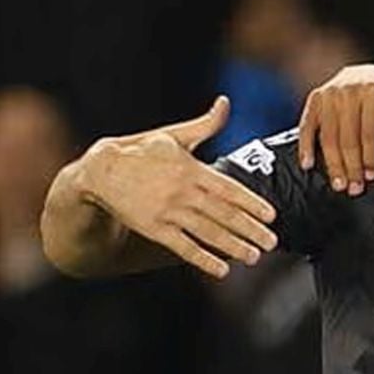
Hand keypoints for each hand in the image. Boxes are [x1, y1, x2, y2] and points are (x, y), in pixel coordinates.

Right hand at [81, 97, 277, 277]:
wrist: (101, 171)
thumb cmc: (142, 152)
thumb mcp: (174, 136)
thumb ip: (205, 125)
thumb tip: (225, 103)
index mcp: (192, 169)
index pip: (229, 189)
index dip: (252, 203)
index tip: (272, 216)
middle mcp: (183, 192)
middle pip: (224, 214)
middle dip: (251, 230)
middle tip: (272, 243)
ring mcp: (168, 211)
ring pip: (207, 232)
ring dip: (232, 246)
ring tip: (254, 257)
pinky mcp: (153, 228)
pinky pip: (183, 247)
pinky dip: (203, 259)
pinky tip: (222, 270)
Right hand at [297, 65, 373, 194]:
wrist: (370, 73)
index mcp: (373, 90)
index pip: (369, 131)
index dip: (370, 156)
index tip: (371, 176)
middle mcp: (347, 90)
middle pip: (347, 137)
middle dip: (351, 166)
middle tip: (355, 188)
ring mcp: (329, 94)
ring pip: (327, 136)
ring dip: (332, 163)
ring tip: (339, 184)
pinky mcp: (315, 99)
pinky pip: (307, 125)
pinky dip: (305, 146)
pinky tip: (308, 165)